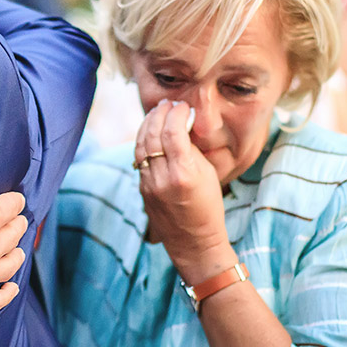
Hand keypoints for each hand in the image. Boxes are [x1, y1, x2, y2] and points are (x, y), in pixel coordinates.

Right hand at [0, 121, 27, 313]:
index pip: (12, 205)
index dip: (10, 199)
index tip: (7, 198)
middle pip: (14, 235)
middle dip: (13, 224)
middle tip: (8, 220)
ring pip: (9, 265)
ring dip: (13, 253)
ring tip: (11, 248)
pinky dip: (6, 292)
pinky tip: (9, 286)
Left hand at [134, 100, 234, 284]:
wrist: (193, 241)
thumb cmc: (208, 207)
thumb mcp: (208, 174)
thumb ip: (191, 149)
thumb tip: (180, 125)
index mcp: (184, 174)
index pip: (172, 132)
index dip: (176, 113)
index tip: (182, 106)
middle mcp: (162, 178)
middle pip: (153, 135)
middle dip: (159, 115)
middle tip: (167, 105)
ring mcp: (149, 184)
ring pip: (141, 145)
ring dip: (147, 125)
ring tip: (157, 113)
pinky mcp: (142, 189)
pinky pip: (139, 159)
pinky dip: (144, 141)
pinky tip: (151, 133)